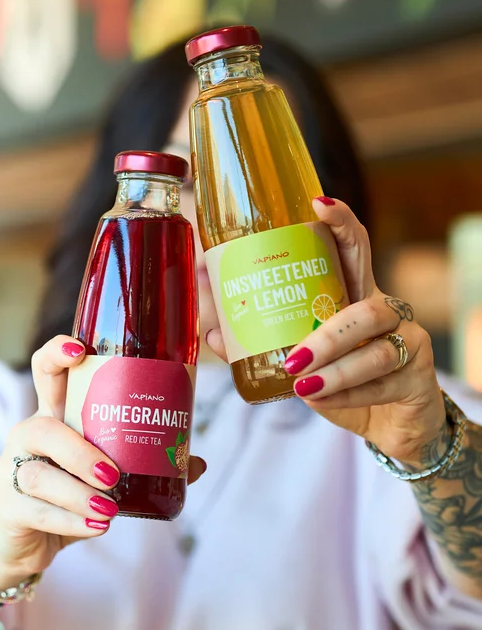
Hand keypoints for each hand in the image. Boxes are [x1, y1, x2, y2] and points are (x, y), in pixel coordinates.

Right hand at [0, 336, 205, 588]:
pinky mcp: (7, 508)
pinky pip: (36, 512)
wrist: (28, 540)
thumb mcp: (105, 474)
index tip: (80, 350)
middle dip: (80, 452)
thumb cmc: (70, 494)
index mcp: (54, 415)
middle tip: (113, 475)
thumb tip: (196, 462)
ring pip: (39, 476)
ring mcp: (11, 471)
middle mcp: (28, 436)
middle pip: (43, 429)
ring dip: (78, 494)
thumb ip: (144, 464)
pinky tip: (97, 527)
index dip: (56, 354)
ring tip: (109, 510)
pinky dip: (71, 522)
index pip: (46, 372)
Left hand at [207, 199, 445, 465]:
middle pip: (366, 307)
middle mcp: (384, 310)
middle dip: (329, 334)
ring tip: (303, 384)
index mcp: (353, 294)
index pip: (353, 247)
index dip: (340, 222)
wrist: (389, 423)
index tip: (316, 205)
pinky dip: (347, 394)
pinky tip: (322, 399)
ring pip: (376, 350)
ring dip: (336, 370)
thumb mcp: (301, 360)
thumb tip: (211, 331)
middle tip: (293, 357)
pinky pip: (382, 382)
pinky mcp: (417, 375)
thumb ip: (262, 345)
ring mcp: (407, 340)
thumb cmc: (341, 382)